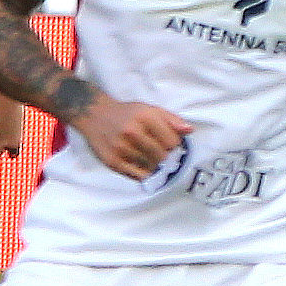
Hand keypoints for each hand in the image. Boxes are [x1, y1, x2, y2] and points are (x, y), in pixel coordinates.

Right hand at [71, 96, 192, 178]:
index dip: (174, 144)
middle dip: (165, 155)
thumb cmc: (127, 114)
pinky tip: (140, 163)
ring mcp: (121, 148)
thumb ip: (172, 120)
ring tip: (146, 154)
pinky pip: (137, 175)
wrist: (95, 116)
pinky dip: (143, 172)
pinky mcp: (112, 162)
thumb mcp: (150, 110)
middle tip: (158, 150)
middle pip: (162, 156)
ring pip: (151, 167)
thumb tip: (189, 131)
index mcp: (145, 117)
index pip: (172, 142)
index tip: (169, 143)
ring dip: (153, 164)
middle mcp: (132, 132)